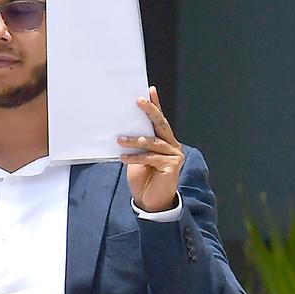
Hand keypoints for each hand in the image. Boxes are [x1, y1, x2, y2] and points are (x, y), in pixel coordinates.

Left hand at [118, 86, 184, 212]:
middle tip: (138, 101)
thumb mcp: (136, 157)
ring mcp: (175, 155)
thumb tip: (122, 130)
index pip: (159, 119)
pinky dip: (136, 157)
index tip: (149, 90)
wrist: (150, 202)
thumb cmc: (143, 179)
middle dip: (150, 110)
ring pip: (153, 142)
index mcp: (164, 140)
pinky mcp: (172, 166)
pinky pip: (151, 157)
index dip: (155, 104)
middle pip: (161, 124)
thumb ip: (136, 144)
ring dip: (134, 140)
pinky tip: (124, 158)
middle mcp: (172, 145)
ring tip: (119, 139)